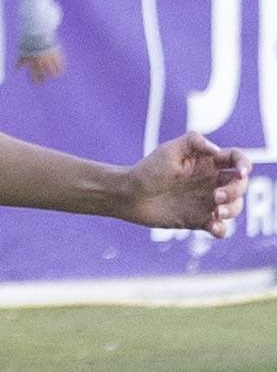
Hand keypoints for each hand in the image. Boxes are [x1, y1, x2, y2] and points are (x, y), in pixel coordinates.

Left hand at [19, 47, 64, 82]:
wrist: (38, 36)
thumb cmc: (29, 45)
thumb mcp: (23, 54)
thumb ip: (20, 62)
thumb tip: (16, 69)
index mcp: (33, 64)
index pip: (34, 76)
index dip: (34, 81)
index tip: (35, 83)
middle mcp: (41, 63)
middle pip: (44, 75)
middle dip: (44, 79)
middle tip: (44, 81)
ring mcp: (49, 59)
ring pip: (53, 71)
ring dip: (54, 75)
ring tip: (54, 77)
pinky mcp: (56, 55)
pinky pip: (60, 64)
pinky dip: (61, 68)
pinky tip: (61, 71)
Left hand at [120, 132, 249, 236]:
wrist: (127, 196)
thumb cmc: (147, 170)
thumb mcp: (168, 149)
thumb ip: (193, 141)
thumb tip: (216, 150)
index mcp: (208, 163)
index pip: (236, 160)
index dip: (244, 165)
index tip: (240, 173)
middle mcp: (211, 182)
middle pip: (240, 185)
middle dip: (235, 191)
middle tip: (216, 197)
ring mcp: (206, 202)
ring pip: (235, 207)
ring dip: (232, 210)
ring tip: (215, 213)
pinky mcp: (198, 220)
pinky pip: (220, 228)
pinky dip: (222, 230)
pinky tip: (213, 228)